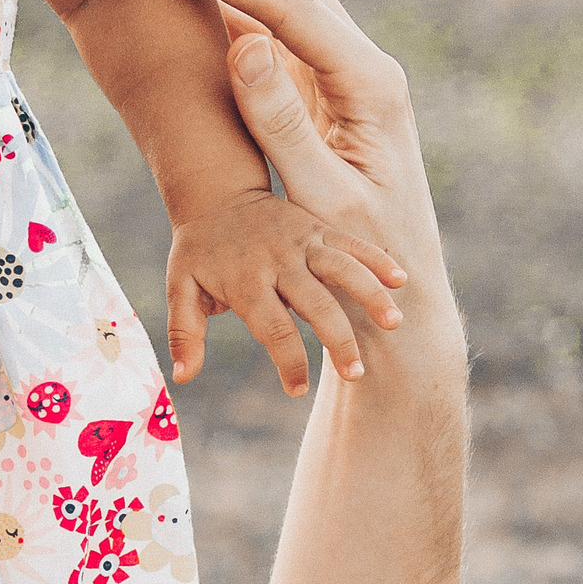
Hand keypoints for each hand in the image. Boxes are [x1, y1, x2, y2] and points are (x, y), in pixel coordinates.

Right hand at [147, 0, 451, 375]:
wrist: (402, 294)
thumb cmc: (362, 258)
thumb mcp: (320, 197)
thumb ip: (281, 122)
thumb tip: (244, 43)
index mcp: (367, 84)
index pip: (288, 6)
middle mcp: (362, 63)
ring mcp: (345, 71)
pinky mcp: (325, 88)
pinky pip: (272, 21)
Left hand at [166, 184, 403, 397]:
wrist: (215, 192)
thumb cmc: (199, 250)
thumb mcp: (181, 288)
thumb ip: (183, 334)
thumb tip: (181, 378)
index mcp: (246, 281)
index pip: (273, 329)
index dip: (288, 363)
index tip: (298, 391)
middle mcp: (279, 261)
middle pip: (315, 304)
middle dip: (338, 341)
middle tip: (356, 374)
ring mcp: (303, 242)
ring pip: (343, 268)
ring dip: (370, 295)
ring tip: (394, 323)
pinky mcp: (318, 227)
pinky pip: (352, 242)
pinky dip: (376, 258)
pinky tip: (401, 279)